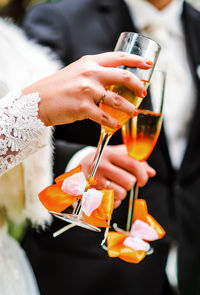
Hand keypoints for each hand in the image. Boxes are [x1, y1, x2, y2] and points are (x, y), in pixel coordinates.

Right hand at [22, 52, 151, 127]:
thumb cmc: (58, 87)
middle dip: (138, 86)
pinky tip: (116, 125)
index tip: (148, 65)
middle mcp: (90, 74)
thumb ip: (95, 72)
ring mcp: (87, 91)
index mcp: (90, 62)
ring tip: (134, 113)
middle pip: (123, 76)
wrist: (38, 100)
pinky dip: (113, 123)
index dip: (136, 60)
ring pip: (117, 100)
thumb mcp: (77, 72)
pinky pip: (104, 117)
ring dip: (129, 108)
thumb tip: (114, 80)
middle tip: (143, 93)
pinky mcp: (82, 108)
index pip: (119, 57)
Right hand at [80, 145, 155, 207]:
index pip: (134, 165)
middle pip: (129, 182)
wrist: (81, 165)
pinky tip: (109, 190)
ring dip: (122, 191)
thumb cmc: (104, 159)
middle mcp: (101, 167)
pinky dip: (115, 199)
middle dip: (131, 183)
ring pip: (122, 194)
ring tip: (115, 184)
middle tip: (126, 180)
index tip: (143, 179)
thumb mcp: (118, 154)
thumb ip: (136, 160)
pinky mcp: (92, 193)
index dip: (143, 174)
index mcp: (110, 154)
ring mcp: (95, 181)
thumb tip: (151, 172)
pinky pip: (113, 202)